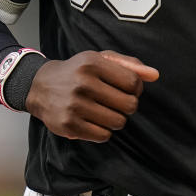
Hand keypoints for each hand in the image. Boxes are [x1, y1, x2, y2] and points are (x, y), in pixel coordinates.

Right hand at [25, 50, 158, 141]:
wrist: (40, 86)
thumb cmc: (78, 72)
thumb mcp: (101, 59)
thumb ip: (130, 65)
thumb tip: (155, 75)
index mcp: (93, 63)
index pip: (133, 83)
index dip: (136, 89)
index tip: (127, 90)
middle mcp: (83, 83)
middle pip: (129, 105)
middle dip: (128, 106)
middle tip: (116, 102)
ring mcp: (74, 106)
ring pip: (118, 122)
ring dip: (116, 119)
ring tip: (104, 111)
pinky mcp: (67, 125)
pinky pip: (103, 136)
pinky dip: (103, 131)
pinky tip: (93, 121)